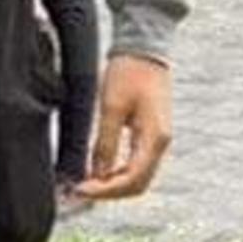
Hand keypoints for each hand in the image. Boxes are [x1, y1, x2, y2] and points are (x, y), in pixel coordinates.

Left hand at [75, 55, 174, 203]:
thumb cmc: (129, 72)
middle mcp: (161, 144)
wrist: (144, 49)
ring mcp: (157, 140)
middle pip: (137, 184)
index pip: (132, 179)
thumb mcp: (111, 107)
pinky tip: (98, 169)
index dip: (105, 190)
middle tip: (81, 189)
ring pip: (137, 177)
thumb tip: (96, 174)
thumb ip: (104, 143)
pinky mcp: (150, 135)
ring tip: (87, 181)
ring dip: (113, 184)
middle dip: (109, 191)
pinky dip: (118, 172)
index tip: (81, 189)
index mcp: (155, 138)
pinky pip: (136, 164)